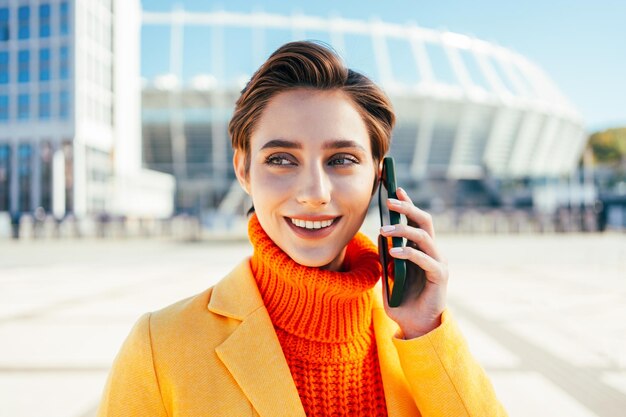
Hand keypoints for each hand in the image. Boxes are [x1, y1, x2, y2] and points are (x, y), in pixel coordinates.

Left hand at [379, 187, 447, 338]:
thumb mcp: (389, 277)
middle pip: (424, 221)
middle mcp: (432, 252)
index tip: (394, 188)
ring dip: (403, 229)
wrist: (417, 328)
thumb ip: (387, 259)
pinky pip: (424, 259)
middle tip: (387, 201)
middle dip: (407, 208)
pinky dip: (408, 253)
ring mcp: (438, 263)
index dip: (407, 203)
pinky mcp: (439, 277)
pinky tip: (394, 253)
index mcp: (421, 250)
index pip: (416, 221)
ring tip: (383, 229)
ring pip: (424, 236)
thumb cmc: (403, 303)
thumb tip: (380, 238)